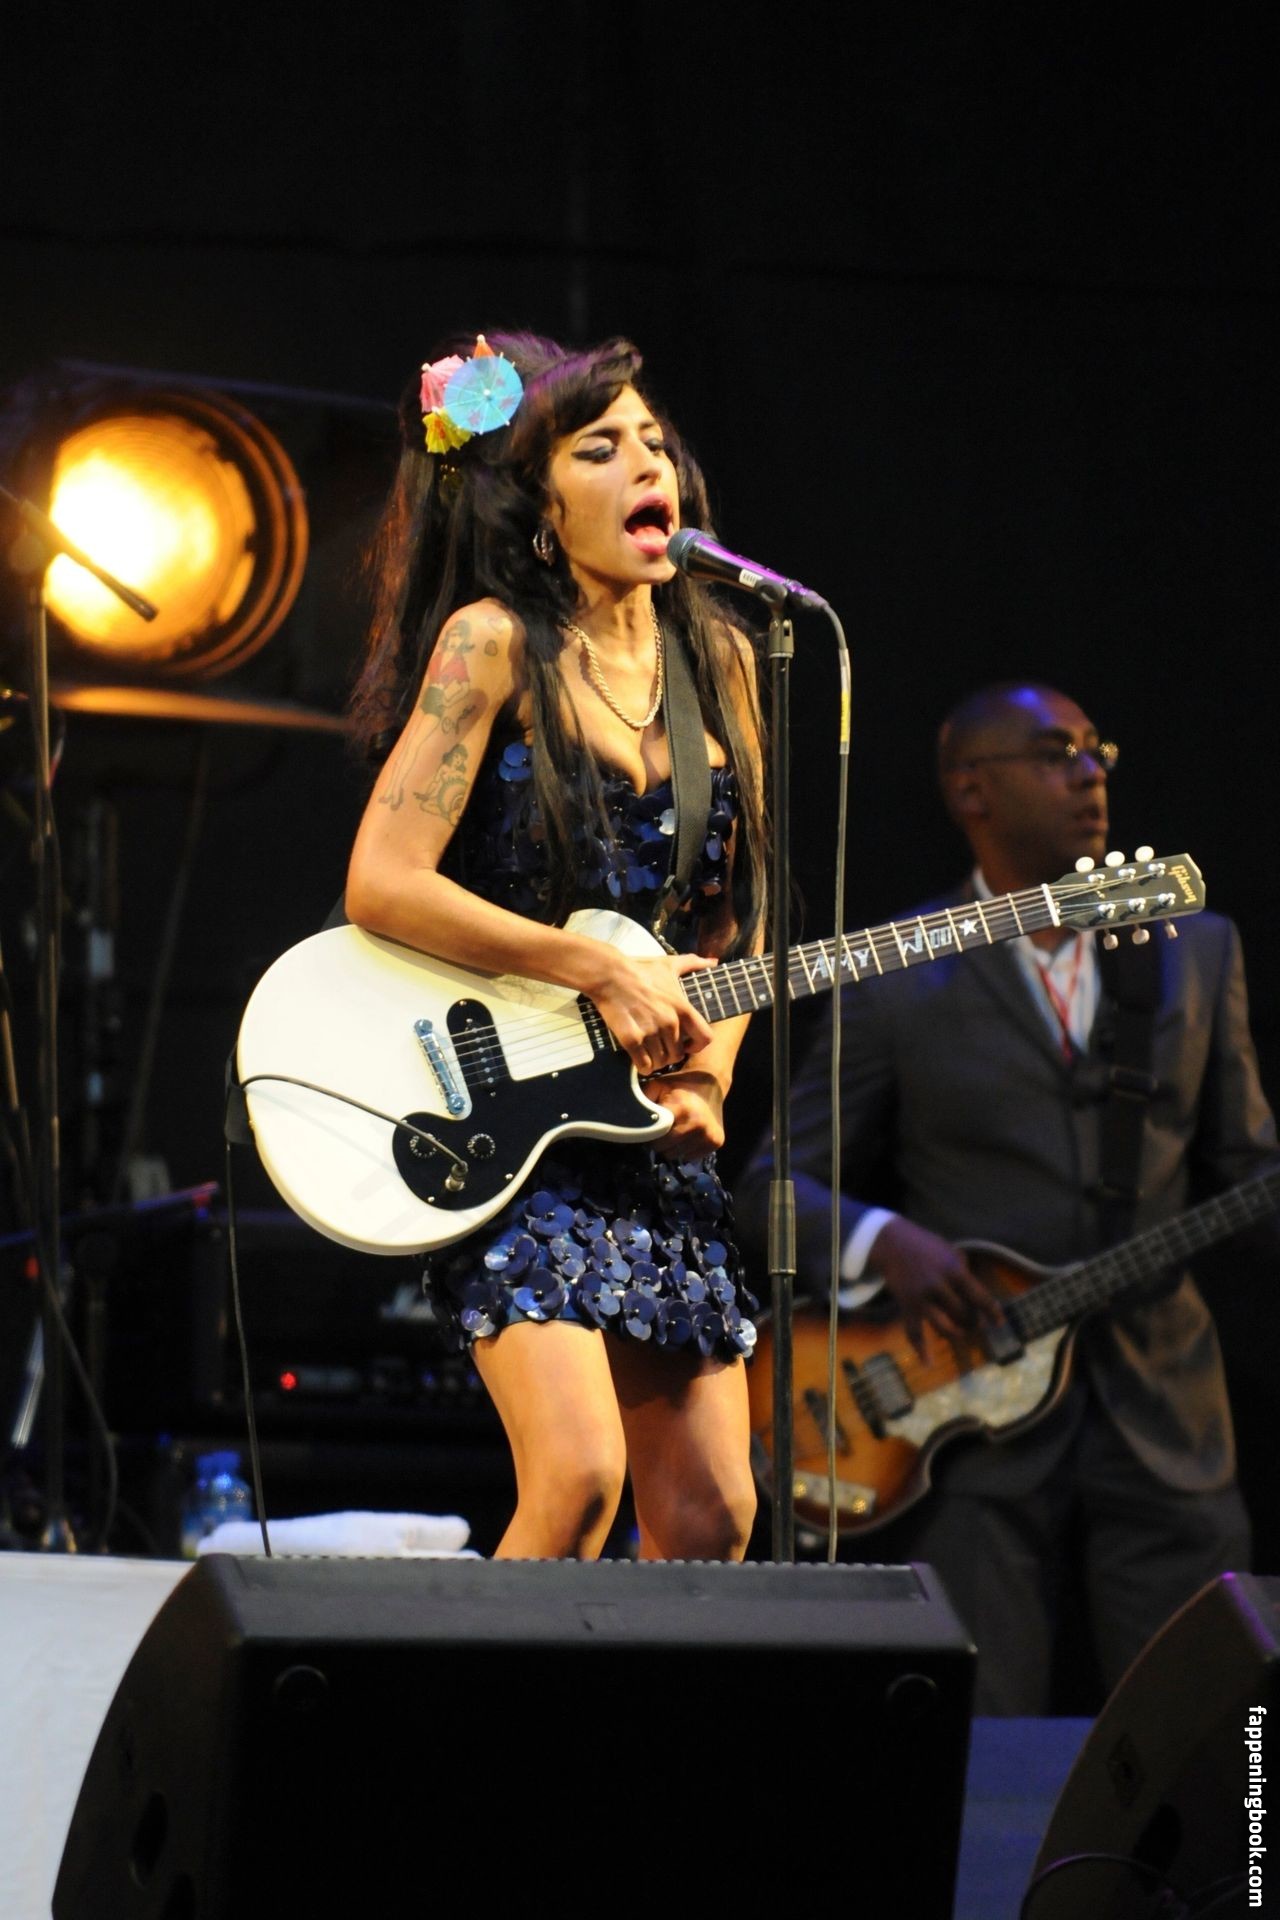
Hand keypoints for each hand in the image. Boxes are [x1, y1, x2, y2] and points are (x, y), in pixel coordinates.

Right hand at [588, 950, 714, 1075]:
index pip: (704, 1038)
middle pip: (679, 1055)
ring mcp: (651, 1033)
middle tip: (661, 1048)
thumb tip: (713, 962)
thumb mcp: (670, 964)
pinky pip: (644, 1065)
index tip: (688, 1045)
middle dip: (671, 1054)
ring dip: (656, 1061)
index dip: (697, 1046)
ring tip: (649, 1053)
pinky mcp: (631, 1040)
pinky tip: (639, 1058)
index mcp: (682, 1008)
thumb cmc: (640, 970)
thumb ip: (694, 964)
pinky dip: (643, 1066)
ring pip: (661, 1062)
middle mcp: (670, 1023)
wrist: (610, 975)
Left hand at [643, 1069, 725, 1159]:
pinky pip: (691, 1157)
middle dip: (659, 1142)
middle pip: (664, 1150)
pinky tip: (688, 1135)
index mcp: (680, 1109)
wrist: (711, 1083)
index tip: (648, 1129)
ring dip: (672, 1148)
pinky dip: (686, 1150)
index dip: (649, 1135)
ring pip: (677, 1156)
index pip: (655, 1136)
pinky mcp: (717, 1142)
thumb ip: (642, 1100)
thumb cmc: (679, 1086)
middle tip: (662, 1130)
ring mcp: (708, 1135)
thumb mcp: (658, 1085)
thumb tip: (626, 1120)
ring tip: (676, 1132)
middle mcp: (697, 1124)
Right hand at [869, 1216, 1002, 1358]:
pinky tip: (929, 1364)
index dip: (991, 1311)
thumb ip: (963, 1272)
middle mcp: (938, 1285)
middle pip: (962, 1313)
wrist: (892, 1242)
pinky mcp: (906, 1305)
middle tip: (978, 1325)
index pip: (978, 1296)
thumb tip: (977, 1297)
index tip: (999, 1323)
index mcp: (953, 1269)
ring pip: (943, 1325)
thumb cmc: (926, 1246)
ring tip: (963, 1333)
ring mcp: (921, 1297)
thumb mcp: (950, 1251)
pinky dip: (920, 1349)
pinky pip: (914, 1331)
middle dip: (973, 1322)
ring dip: (956, 1333)